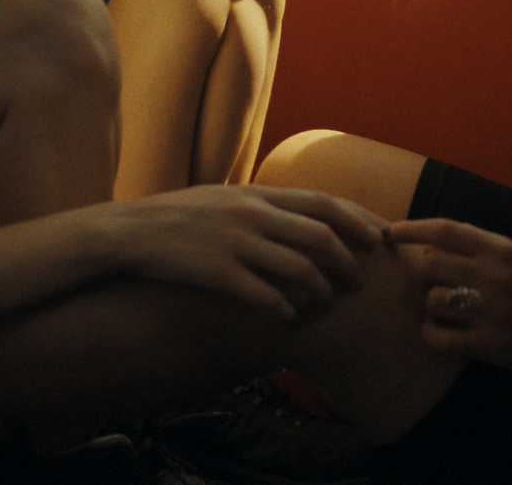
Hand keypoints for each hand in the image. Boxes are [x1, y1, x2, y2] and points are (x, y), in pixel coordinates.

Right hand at [94, 185, 388, 321]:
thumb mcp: (226, 197)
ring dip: (322, 290)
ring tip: (326, 302)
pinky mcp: (217, 272)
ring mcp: (235, 243)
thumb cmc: (181, 216)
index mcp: (257, 193)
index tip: (380, 237)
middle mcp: (252, 214)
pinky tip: (288, 317)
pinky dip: (284, 308)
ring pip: (300, 269)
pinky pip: (264, 296)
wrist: (130, 231)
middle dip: (350, 261)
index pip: (324, 202)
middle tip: (360, 282)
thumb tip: (306, 216)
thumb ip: (264, 204)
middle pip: (321, 236)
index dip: (359, 220)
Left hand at [387, 218, 511, 382]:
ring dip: (431, 306)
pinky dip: (431, 334)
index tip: (390, 232)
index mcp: (503, 250)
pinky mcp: (489, 344)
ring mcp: (491, 311)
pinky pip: (439, 336)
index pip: (444, 230)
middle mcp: (495, 276)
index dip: (411, 228)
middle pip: (430, 265)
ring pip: (432, 301)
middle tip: (434, 284)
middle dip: (424, 275)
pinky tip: (437, 333)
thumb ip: (483, 249)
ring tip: (445, 311)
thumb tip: (431, 244)